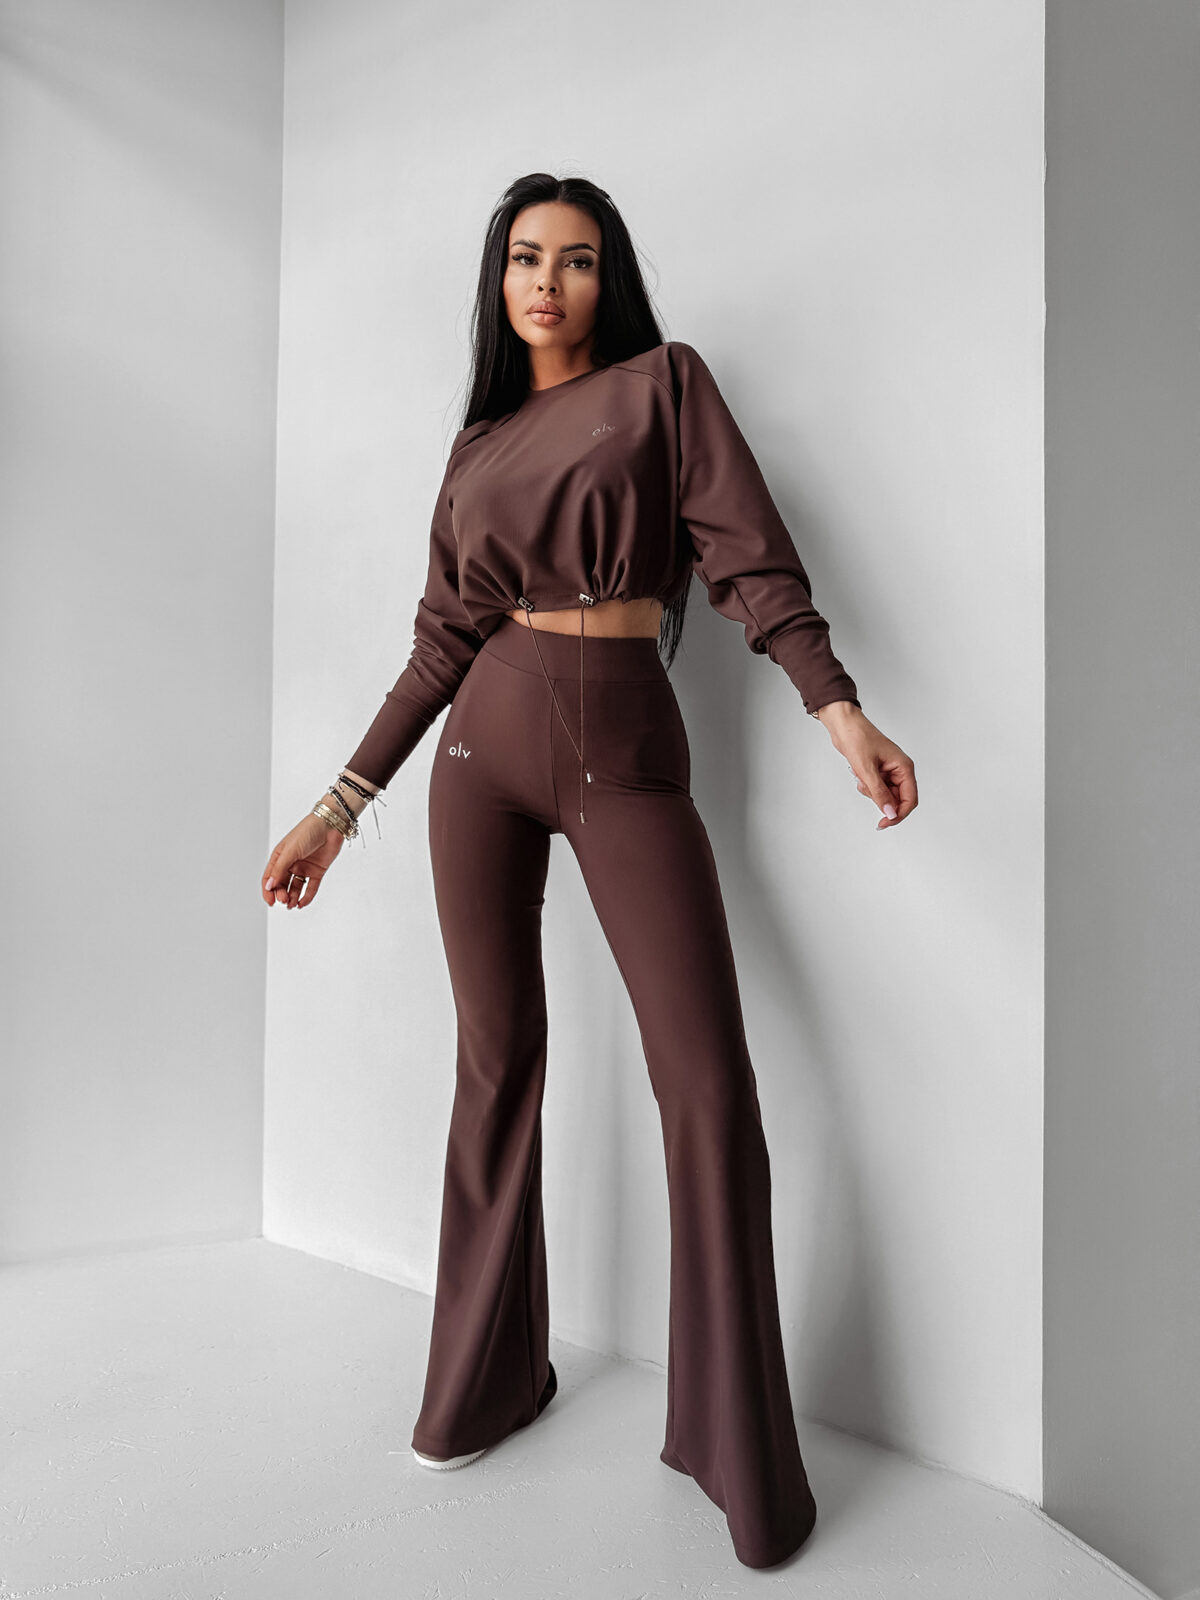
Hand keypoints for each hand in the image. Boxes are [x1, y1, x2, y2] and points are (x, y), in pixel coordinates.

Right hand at [261, 811, 346, 909]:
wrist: (331, 825)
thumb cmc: (308, 831)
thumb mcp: (290, 851)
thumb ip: (280, 869)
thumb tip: (269, 886)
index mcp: (280, 857)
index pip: (270, 877)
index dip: (268, 890)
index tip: (271, 901)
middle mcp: (291, 863)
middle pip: (282, 884)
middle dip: (281, 894)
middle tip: (284, 900)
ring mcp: (304, 868)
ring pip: (295, 888)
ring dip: (292, 897)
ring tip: (292, 904)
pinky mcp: (317, 871)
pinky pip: (310, 887)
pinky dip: (306, 897)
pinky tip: (302, 903)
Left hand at [816, 703, 916, 829]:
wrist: (844, 725)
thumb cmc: (858, 738)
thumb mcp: (867, 769)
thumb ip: (879, 793)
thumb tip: (890, 812)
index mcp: (904, 767)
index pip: (910, 799)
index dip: (899, 814)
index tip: (885, 822)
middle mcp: (900, 770)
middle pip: (898, 799)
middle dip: (882, 801)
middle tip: (867, 793)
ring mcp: (889, 770)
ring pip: (886, 795)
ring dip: (872, 793)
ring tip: (861, 779)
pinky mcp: (879, 770)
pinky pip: (877, 788)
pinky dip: (868, 787)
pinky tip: (859, 776)